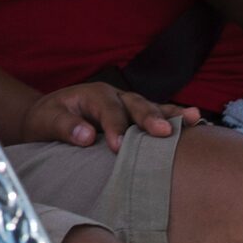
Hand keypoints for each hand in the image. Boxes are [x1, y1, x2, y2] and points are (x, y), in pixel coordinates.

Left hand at [20, 81, 200, 151]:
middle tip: (162, 133)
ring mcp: (129, 105)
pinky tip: (196, 120)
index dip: (114, 127)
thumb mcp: (47, 121)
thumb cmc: (49, 120)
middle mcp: (115, 96)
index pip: (107, 110)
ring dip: (171, 114)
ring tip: (193, 119)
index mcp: (93, 94)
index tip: (118, 147)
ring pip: (152, 107)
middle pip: (135, 104)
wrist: (50, 118)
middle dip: (149, 118)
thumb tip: (86, 135)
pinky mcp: (138, 117)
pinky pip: (159, 114)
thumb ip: (64, 127)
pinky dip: (176, 117)